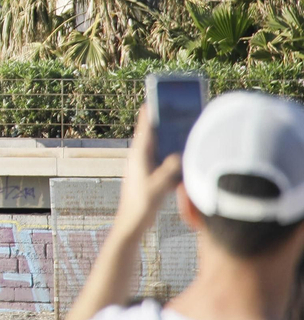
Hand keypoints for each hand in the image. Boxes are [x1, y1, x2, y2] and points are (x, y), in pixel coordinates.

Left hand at [117, 104, 182, 237]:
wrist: (132, 222)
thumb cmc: (141, 204)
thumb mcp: (157, 186)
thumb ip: (168, 171)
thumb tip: (180, 155)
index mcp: (138, 155)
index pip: (145, 127)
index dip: (150, 111)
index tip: (157, 97)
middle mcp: (140, 157)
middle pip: (154, 133)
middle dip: (165, 122)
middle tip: (180, 109)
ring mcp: (144, 165)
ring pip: (160, 146)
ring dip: (171, 138)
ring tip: (186, 128)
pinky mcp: (150, 175)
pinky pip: (163, 159)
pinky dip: (173, 154)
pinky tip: (186, 153)